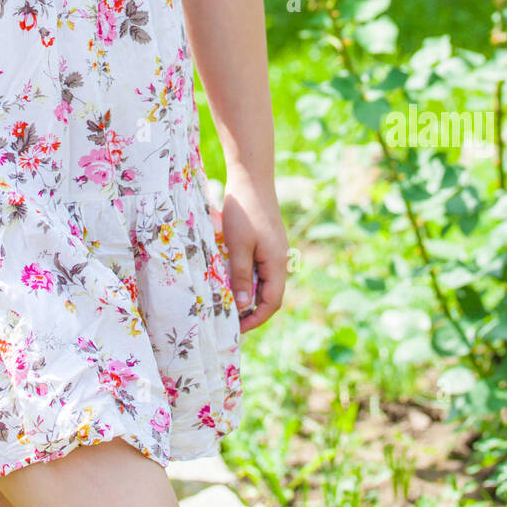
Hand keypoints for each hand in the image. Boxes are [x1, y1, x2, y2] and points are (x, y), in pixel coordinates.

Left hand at [221, 167, 288, 332]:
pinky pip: (259, 268)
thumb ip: (241, 276)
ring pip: (263, 282)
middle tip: (228, 318)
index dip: (255, 319)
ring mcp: (274, 250)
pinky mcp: (267, 242)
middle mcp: (280, 260)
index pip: (271, 303)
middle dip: (251, 310)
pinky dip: (247, 278)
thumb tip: (244, 307)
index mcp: (277, 264)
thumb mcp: (238, 246)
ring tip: (226, 301)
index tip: (236, 328)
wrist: (251, 178)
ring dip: (248, 294)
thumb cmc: (244, 211)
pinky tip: (230, 277)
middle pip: (269, 295)